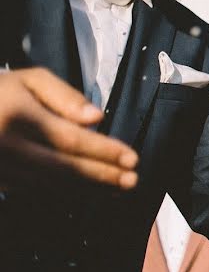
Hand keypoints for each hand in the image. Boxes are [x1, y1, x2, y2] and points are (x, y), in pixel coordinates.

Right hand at [0, 67, 137, 190]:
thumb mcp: (28, 79)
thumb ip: (65, 96)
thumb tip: (97, 119)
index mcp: (18, 117)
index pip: (71, 139)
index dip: (105, 151)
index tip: (132, 158)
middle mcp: (7, 147)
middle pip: (64, 167)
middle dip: (102, 175)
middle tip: (132, 181)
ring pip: (49, 183)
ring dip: (85, 187)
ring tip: (114, 187)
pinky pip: (32, 189)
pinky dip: (60, 191)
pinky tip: (82, 189)